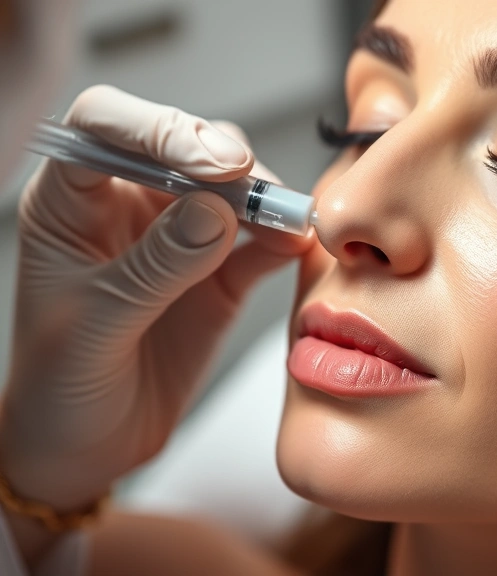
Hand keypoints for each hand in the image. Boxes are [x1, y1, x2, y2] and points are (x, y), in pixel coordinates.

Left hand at [0, 85, 313, 515]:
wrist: (89, 446)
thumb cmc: (60, 386)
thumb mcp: (95, 327)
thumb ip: (155, 267)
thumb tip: (215, 212)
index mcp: (71, 204)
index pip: (102, 127)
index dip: (154, 128)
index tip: (206, 163)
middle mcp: (127, 206)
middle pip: (180, 145)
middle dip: (219, 156)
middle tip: (250, 183)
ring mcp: (180, 237)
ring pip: (230, 186)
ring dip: (263, 196)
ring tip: (287, 220)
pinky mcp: (221, 273)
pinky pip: (260, 240)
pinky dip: (284, 237)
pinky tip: (298, 242)